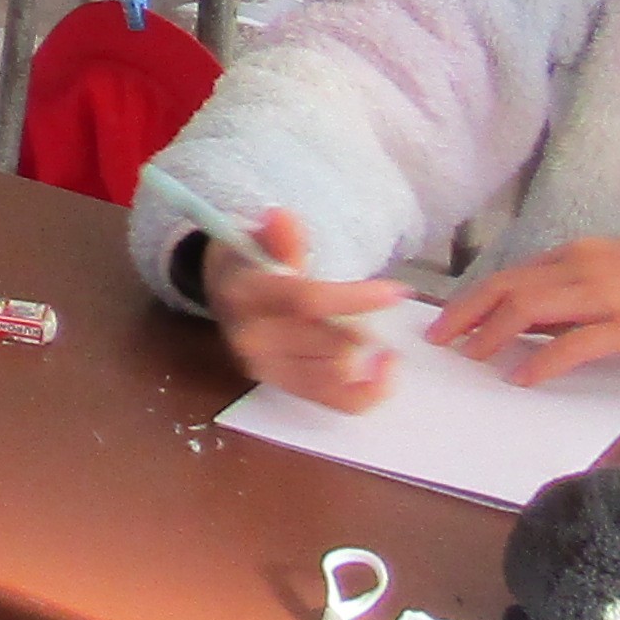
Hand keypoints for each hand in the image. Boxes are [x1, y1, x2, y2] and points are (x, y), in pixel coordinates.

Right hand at [204, 213, 407, 411]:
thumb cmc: (250, 262)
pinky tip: (386, 367)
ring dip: (365, 350)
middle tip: (377, 303)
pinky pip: (338, 402)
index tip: (396, 292)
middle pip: (330, 342)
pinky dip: (371, 390)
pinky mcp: (282, 388)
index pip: (307, 302)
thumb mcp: (258, 240)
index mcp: (247, 296)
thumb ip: (278, 237)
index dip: (356, 299)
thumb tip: (282, 217)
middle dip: (363, 323)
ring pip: (338, 371)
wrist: (223, 293)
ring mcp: (266, 369)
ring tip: (373, 331)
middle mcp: (253, 339)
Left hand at [428, 232, 619, 378]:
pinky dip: (541, 361)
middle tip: (439, 342)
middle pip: (507, 288)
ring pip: (529, 309)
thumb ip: (578, 292)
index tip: (447, 320)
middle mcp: (586, 266)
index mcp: (582, 254)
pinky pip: (573, 344)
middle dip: (466, 315)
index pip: (512, 274)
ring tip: (471, 359)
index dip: (474, 298)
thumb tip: (535, 322)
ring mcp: (608, 294)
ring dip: (491, 335)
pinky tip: (522, 378)